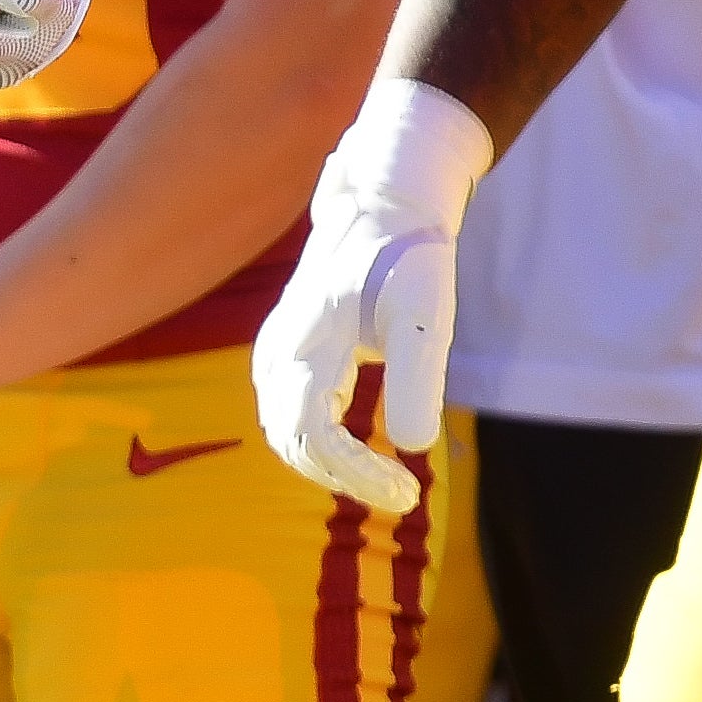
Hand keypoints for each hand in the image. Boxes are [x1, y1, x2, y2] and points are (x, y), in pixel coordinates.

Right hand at [253, 81, 495, 515]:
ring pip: (284, 432)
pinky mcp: (284, 350)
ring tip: (386, 480)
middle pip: (291, 441)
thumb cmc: (407, 258)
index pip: (314, 434)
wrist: (382, 207)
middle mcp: (278, 352)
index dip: (357, 474)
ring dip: (329, 465)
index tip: (409, 491)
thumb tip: (412, 447)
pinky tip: (360, 451)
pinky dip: (320, 444)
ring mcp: (275, 351)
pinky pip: (288, 414)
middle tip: (405, 494)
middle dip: (344, 477)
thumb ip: (419, 379)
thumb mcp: (427, 317)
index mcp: (306, 344)